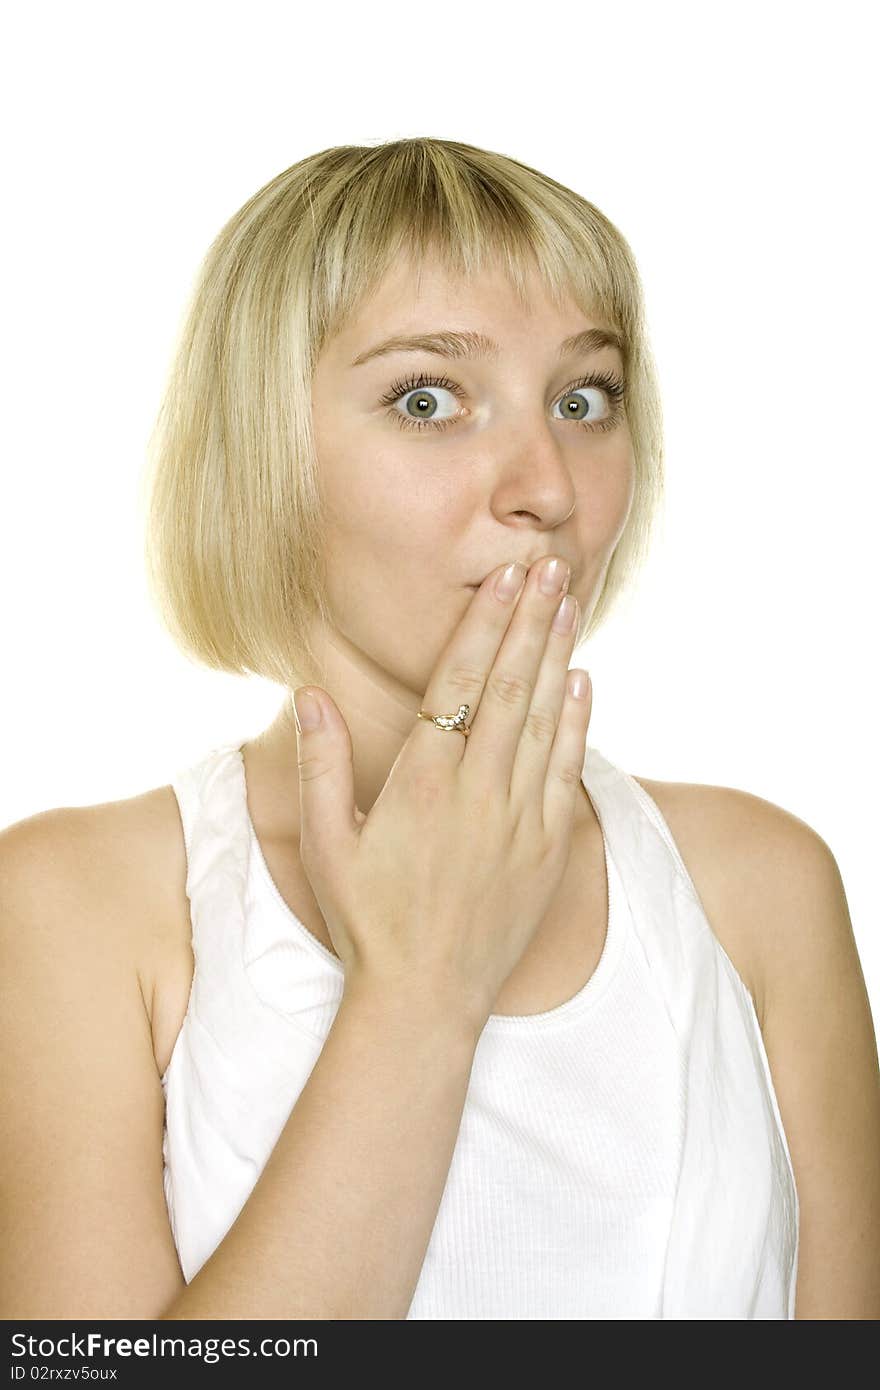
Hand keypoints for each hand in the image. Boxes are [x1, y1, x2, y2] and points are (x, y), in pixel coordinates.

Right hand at [291, 556, 592, 1035]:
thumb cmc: (367, 920)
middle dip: (531, 619)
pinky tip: (582, 679)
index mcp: (420, 784)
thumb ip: (318, 765)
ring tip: (570, 600)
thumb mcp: (325, 844)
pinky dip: (578, 721)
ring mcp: (518, 820)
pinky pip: (568, 770)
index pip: (459, 684)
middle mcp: (476, 793)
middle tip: (551, 563)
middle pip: (511, 686)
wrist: (426, 998)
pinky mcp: (547, 848)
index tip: (504, 579)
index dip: (484, 626)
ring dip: (558, 654)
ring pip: (546, 719)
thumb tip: (309, 694)